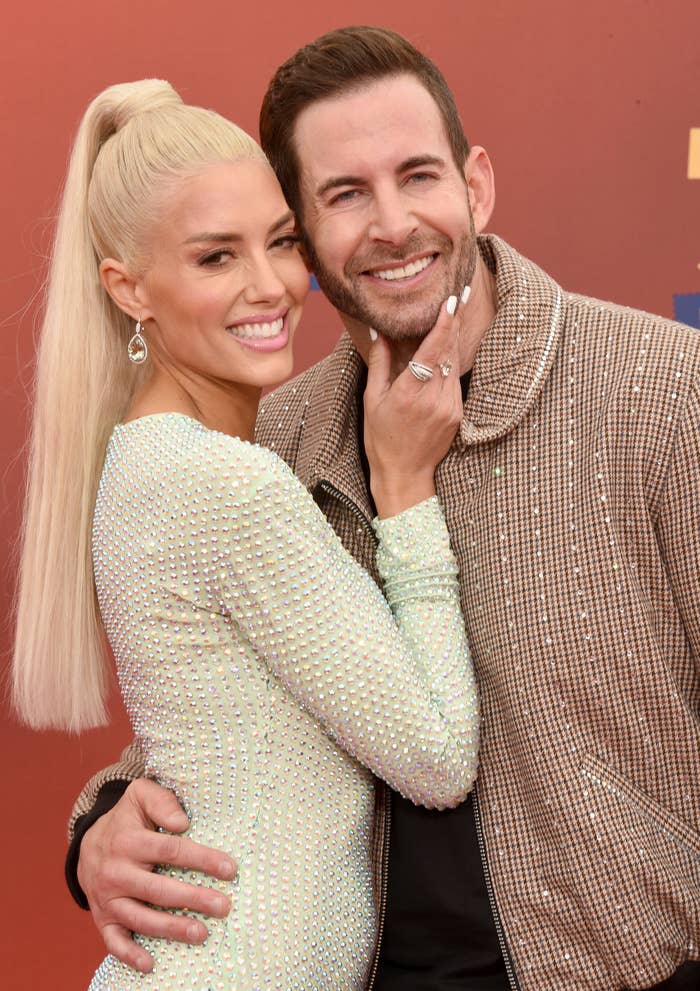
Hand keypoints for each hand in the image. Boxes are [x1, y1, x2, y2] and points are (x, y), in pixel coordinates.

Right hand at [77, 778, 235, 972]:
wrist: (86, 844)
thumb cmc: (126, 819)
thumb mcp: (140, 796)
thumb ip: (162, 801)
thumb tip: (182, 822)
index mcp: (129, 841)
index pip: (171, 851)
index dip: (202, 859)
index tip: (229, 869)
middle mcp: (117, 872)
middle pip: (159, 889)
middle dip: (193, 898)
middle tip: (223, 906)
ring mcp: (108, 898)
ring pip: (141, 918)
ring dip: (171, 929)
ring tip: (201, 933)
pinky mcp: (103, 918)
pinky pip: (114, 941)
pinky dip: (130, 954)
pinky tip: (150, 964)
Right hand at [364, 293, 464, 517]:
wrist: (405, 475)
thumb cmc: (381, 439)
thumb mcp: (372, 400)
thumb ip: (379, 364)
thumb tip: (380, 333)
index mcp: (409, 393)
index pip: (432, 350)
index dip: (444, 323)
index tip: (450, 301)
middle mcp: (434, 399)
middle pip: (449, 351)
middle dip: (454, 322)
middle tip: (460, 294)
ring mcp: (450, 407)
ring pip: (454, 364)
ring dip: (453, 340)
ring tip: (455, 314)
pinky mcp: (458, 415)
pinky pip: (455, 381)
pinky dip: (451, 363)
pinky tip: (448, 349)